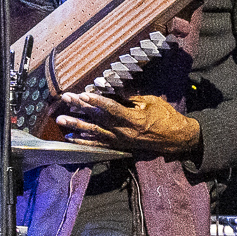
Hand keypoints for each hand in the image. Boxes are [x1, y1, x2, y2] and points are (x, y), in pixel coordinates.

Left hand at [54, 90, 200, 157]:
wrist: (175, 139)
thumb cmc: (166, 117)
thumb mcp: (151, 103)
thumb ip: (130, 97)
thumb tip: (112, 89)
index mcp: (134, 119)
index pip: (111, 109)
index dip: (97, 101)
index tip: (83, 93)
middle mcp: (123, 132)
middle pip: (98, 119)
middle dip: (80, 108)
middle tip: (66, 99)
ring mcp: (120, 140)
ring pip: (93, 132)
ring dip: (76, 124)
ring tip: (60, 119)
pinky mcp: (119, 146)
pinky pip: (98, 144)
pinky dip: (83, 141)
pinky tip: (71, 137)